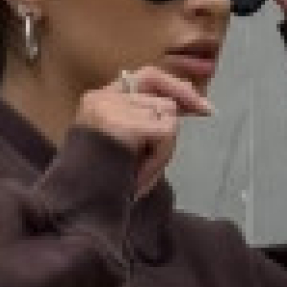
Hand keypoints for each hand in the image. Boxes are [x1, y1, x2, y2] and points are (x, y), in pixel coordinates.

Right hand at [74, 63, 213, 195]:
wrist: (79, 210)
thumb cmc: (104, 186)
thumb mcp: (126, 148)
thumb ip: (147, 122)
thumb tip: (187, 102)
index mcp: (100, 99)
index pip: (147, 77)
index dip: (175, 86)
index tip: (200, 101)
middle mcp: (102, 96)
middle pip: (161, 94)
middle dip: (181, 109)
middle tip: (207, 112)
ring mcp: (109, 108)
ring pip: (167, 113)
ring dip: (164, 148)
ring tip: (143, 173)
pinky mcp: (120, 124)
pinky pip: (165, 132)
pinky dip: (161, 156)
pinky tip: (142, 175)